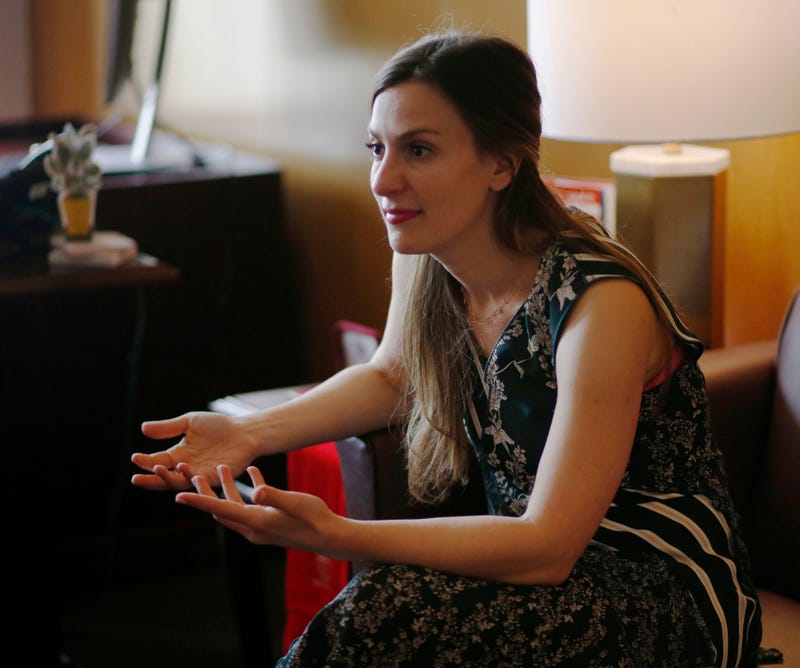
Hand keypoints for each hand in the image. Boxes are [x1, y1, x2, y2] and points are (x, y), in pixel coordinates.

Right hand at [131, 411, 258, 490]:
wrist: (244, 431)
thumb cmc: (218, 426)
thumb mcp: (190, 422)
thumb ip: (168, 427)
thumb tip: (142, 428)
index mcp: (179, 454)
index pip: (158, 461)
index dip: (145, 461)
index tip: (134, 458)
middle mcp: (187, 467)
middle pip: (164, 477)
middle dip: (149, 479)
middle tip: (135, 479)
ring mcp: (200, 474)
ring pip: (179, 482)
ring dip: (167, 478)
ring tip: (157, 470)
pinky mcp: (214, 478)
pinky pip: (199, 482)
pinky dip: (190, 478)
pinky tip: (183, 470)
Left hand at [176, 465, 340, 553]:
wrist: (329, 537)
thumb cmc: (314, 518)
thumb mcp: (294, 502)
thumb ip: (273, 495)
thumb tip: (255, 490)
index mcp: (256, 522)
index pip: (220, 510)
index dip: (199, 502)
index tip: (178, 495)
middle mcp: (253, 527)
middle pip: (221, 510)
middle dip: (205, 494)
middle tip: (191, 475)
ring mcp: (261, 527)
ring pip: (235, 507)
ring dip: (226, 490)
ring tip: (220, 469)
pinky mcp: (269, 523)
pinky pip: (251, 507)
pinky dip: (248, 491)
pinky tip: (252, 474)